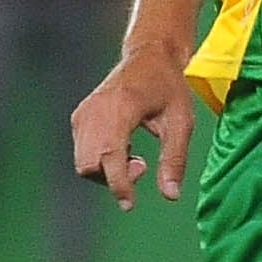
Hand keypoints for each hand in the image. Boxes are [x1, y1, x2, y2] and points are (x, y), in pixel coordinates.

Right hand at [72, 39, 199, 211]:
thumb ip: (174, 160)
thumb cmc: (169, 88)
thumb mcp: (181, 123)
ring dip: (108, 171)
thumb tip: (171, 196)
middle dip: (114, 178)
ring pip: (83, 163)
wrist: (149, 57)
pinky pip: (83, 152)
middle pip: (90, 165)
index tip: (129, 204)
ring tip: (134, 154)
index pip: (110, 156)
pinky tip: (123, 145)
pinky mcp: (80, 117)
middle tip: (143, 164)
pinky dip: (101, 160)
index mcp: (121, 108)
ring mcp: (84, 114)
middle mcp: (95, 111)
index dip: (118, 185)